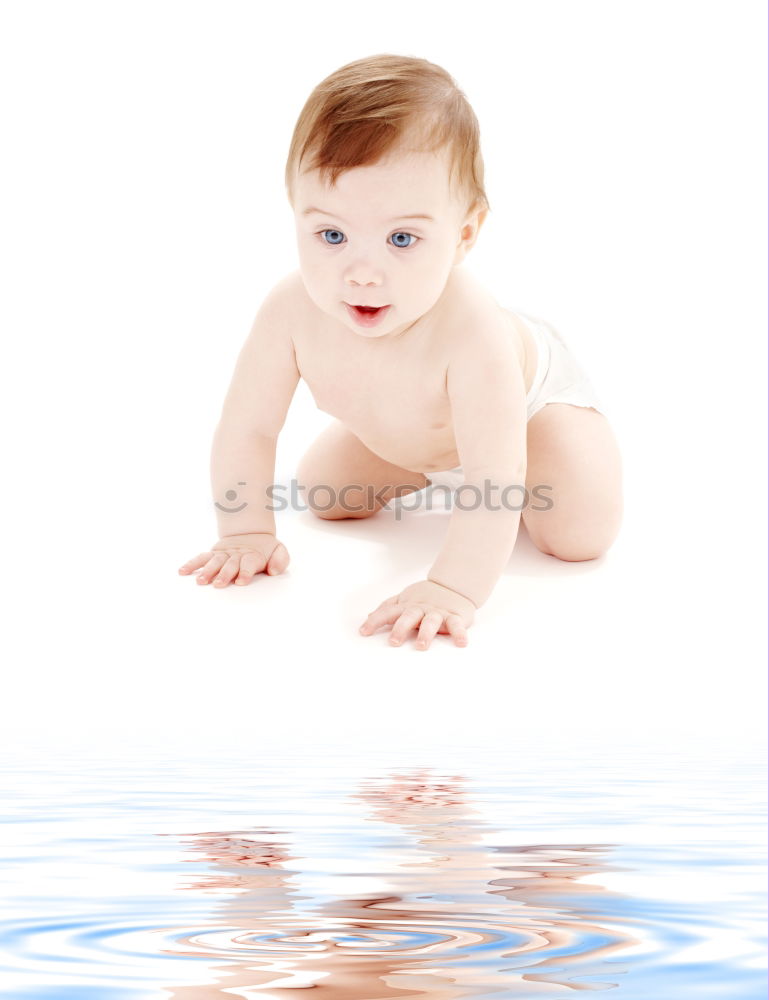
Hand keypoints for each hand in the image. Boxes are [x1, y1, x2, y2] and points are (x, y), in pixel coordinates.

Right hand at [178, 533, 289, 587]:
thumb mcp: (280, 550)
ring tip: (199, 581)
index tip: (240, 582)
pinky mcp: (214, 553)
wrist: (252, 532)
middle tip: (218, 584)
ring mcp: (224, 554)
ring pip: (214, 561)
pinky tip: (182, 571)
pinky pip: (201, 558)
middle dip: (224, 574)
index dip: (245, 573)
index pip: (249, 564)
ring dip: (207, 571)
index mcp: (253, 555)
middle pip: (230, 564)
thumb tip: (273, 571)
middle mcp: (236, 554)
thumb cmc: (267, 549)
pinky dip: (191, 563)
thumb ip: (280, 560)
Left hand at [359, 579, 475, 650]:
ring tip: (421, 646)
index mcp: (407, 605)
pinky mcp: (455, 616)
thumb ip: (388, 607)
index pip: (388, 612)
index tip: (363, 632)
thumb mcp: (405, 598)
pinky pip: (457, 625)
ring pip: (431, 621)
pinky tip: (461, 643)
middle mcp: (421, 608)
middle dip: (401, 628)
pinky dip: (459, 633)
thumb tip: (370, 616)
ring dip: (426, 633)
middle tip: (393, 642)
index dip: (375, 621)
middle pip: (409, 616)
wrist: (454, 584)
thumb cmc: (426, 596)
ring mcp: (438, 612)